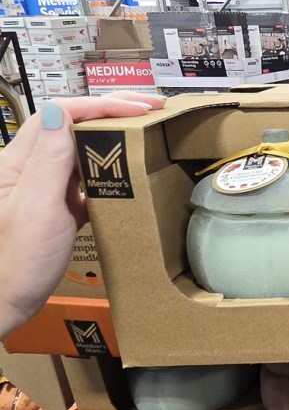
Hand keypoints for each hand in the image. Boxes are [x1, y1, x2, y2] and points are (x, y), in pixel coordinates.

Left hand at [0, 91, 165, 336]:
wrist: (2, 303)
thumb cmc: (11, 265)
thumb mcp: (36, 210)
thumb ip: (51, 161)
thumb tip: (61, 111)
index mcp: (16, 162)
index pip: (62, 113)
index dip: (102, 105)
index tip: (138, 107)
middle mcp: (28, 169)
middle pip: (72, 124)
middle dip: (112, 112)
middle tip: (151, 110)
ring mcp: (43, 188)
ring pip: (80, 148)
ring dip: (112, 136)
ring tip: (145, 133)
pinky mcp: (56, 207)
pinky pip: (84, 178)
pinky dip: (108, 169)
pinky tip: (126, 174)